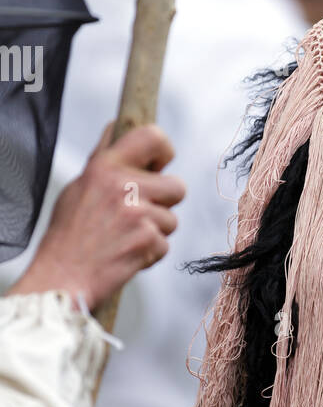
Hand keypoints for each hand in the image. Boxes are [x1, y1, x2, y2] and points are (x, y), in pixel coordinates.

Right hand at [9, 121, 185, 310]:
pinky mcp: (148, 241)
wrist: (60, 278)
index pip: (152, 136)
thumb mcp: (78, 187)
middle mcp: (123, 186)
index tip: (159, 164)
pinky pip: (165, 244)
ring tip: (124, 238)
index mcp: (104, 166)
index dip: (164, 150)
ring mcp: (138, 214)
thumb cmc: (68, 234)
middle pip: (177, 186)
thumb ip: (102, 159)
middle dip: (166, 202)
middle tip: (141, 214)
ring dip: (155, 232)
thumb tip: (116, 127)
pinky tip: (125, 255)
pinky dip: (150, 254)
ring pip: (172, 219)